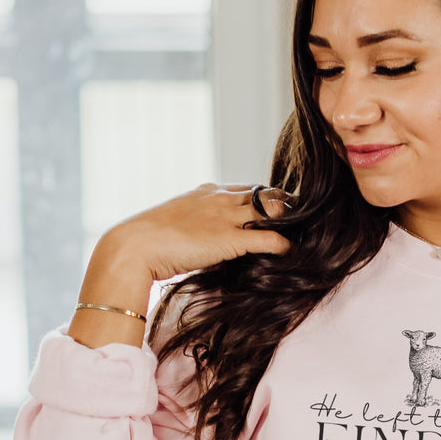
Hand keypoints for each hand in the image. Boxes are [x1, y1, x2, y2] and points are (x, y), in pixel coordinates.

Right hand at [94, 181, 294, 286]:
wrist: (133, 246)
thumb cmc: (147, 240)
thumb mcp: (176, 223)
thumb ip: (196, 225)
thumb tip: (205, 239)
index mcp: (206, 192)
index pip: (248, 188)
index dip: (267, 199)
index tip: (281, 209)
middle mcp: (220, 198)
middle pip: (266, 194)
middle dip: (287, 205)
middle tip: (305, 217)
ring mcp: (226, 217)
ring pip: (272, 210)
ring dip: (291, 221)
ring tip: (307, 231)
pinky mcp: (230, 239)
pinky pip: (268, 239)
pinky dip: (285, 244)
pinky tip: (293, 251)